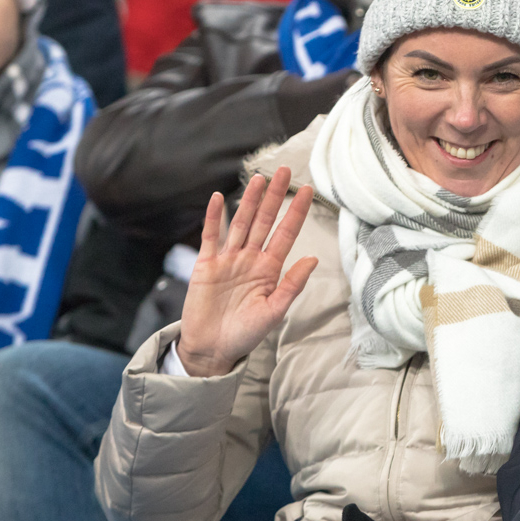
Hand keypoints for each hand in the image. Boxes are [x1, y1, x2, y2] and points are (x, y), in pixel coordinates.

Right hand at [177, 167, 317, 376]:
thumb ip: (292, 285)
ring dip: (249, 201)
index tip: (309, 190)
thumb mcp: (274, 311)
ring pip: (241, 223)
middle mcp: (250, 259)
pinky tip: (218, 199)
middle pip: (264, 221)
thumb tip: (313, 258)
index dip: (296, 212)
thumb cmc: (245, 334)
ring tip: (258, 179)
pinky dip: (214, 218)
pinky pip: (210, 237)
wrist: (212, 349)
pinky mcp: (206, 265)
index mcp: (269, 269)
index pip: (286, 234)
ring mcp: (228, 260)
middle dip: (274, 197)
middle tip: (284, 171)